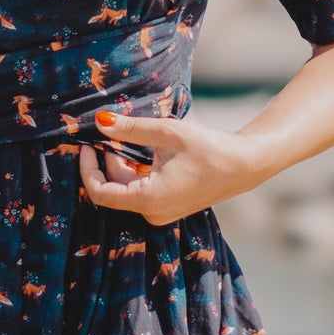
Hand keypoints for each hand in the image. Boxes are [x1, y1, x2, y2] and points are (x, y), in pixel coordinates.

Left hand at [78, 109, 255, 227]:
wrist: (246, 165)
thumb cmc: (209, 149)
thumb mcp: (167, 132)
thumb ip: (130, 129)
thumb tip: (100, 121)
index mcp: (148, 200)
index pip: (100, 193)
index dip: (88, 169)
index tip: (87, 146)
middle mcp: (153, 213)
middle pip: (115, 188)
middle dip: (109, 161)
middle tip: (114, 132)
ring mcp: (162, 212)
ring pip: (129, 189)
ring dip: (125, 164)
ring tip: (133, 137)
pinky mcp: (170, 206)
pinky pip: (144, 190)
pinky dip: (139, 171)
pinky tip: (149, 150)